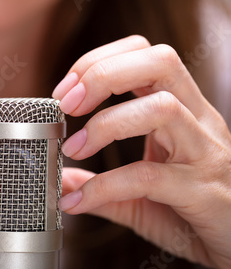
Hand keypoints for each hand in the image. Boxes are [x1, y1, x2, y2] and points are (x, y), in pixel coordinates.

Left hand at [52, 35, 230, 268]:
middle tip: (67, 104)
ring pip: (162, 108)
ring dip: (105, 123)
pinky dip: (105, 185)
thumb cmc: (192, 214)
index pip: (145, 54)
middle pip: (159, 63)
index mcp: (182, 110)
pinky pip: (150, 177)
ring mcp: (205, 153)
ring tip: (73, 149)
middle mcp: (198, 122)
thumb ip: (101, 186)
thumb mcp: (140, 196)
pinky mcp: (204, 192)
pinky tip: (79, 200)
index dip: (99, 61)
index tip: (64, 92)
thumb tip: (62, 180)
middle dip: (103, 74)